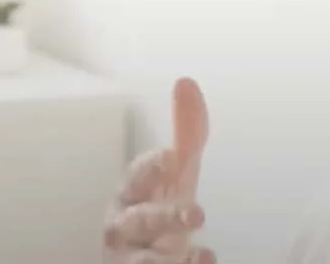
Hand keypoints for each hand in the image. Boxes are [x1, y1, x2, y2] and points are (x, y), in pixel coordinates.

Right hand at [104, 77, 214, 263]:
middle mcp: (125, 226)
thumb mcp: (174, 175)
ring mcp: (132, 258)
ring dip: (165, 258)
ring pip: (141, 260)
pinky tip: (204, 262)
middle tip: (198, 214)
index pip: (136, 177)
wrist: (139, 261)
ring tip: (196, 253)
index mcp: (131, 194)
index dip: (151, 167)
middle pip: (139, 220)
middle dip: (165, 217)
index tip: (171, 158)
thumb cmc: (155, 211)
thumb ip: (185, 133)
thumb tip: (187, 83)